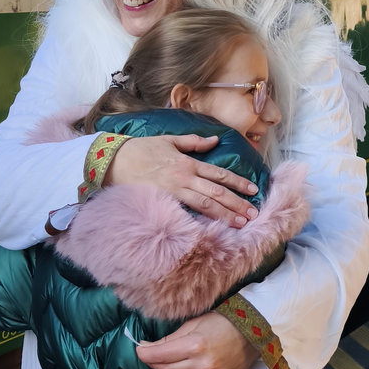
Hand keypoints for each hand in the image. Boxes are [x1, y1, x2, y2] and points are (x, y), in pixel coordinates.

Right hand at [108, 134, 259, 227]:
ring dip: (225, 215)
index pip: (218, 174)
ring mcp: (174, 191)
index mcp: (187, 163)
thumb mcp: (168, 140)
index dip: (237, 183)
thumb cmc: (141, 149)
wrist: (114, 161)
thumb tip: (214, 140)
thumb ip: (193, 142)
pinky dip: (201, 220)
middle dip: (237, 204)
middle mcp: (184, 178)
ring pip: (205, 205)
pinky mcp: (163, 201)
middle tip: (253, 215)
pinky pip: (186, 212)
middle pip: (216, 192)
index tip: (253, 190)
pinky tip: (213, 228)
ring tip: (241, 224)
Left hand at [135, 311, 258, 368]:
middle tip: (148, 351)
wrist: (254, 333)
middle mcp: (202, 365)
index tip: (138, 348)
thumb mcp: (194, 323)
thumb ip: (171, 338)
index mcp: (195, 345)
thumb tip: (147, 348)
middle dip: (153, 360)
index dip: (144, 353)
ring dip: (169, 366)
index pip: (159, 355)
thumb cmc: (223, 322)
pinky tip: (187, 362)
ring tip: (170, 354)